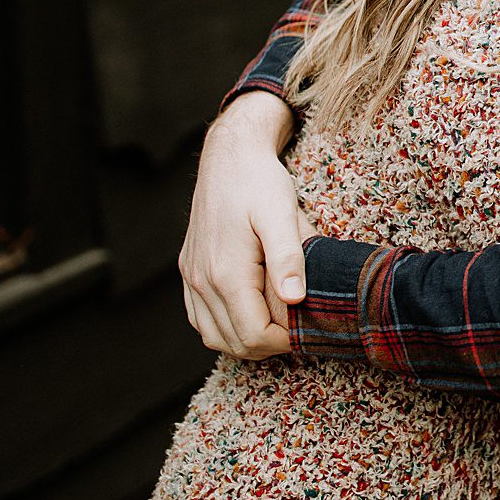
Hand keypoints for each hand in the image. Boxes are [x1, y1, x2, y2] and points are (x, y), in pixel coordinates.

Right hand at [179, 92, 303, 359]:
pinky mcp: (189, 271)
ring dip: (246, 338)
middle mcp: (202, 280)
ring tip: (280, 320)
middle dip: (270, 344)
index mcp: (227, 272)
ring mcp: (192, 277)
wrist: (229, 155)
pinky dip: (225, 325)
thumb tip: (294, 300)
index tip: (311, 327)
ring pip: (214, 336)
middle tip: (301, 326)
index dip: (286, 340)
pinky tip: (252, 309)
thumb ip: (288, 257)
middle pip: (235, 343)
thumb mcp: (282, 213)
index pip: (255, 335)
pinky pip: (201, 317)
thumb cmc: (260, 182)